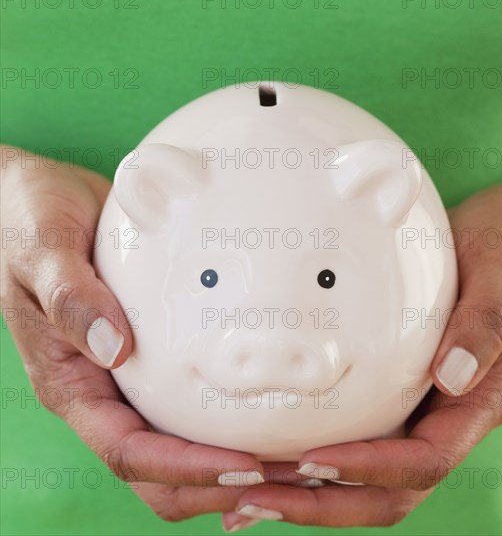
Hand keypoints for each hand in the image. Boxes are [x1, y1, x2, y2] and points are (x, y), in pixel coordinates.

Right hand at [0, 146, 268, 520]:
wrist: (36, 199)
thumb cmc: (30, 221)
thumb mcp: (43, 252)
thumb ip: (72, 298)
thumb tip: (115, 350)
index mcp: (71, 382)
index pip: (125, 451)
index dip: (183, 469)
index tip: (243, 468)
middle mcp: (102, 389)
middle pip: (157, 469)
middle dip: (216, 484)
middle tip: (284, 477)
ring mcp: (127, 375)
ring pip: (176, 445)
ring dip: (227, 464)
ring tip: (289, 460)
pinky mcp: (151, 352)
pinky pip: (187, 402)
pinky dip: (223, 424)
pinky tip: (265, 414)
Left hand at [221, 170, 501, 529]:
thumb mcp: (501, 273)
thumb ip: (483, 324)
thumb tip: (452, 378)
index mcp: (479, 398)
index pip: (425, 458)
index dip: (370, 468)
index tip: (314, 461)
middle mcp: (449, 415)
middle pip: (391, 488)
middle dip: (325, 503)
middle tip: (257, 499)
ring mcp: (424, 408)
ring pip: (372, 478)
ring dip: (314, 494)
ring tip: (253, 493)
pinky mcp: (401, 394)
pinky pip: (363, 442)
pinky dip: (320, 463)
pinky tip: (280, 457)